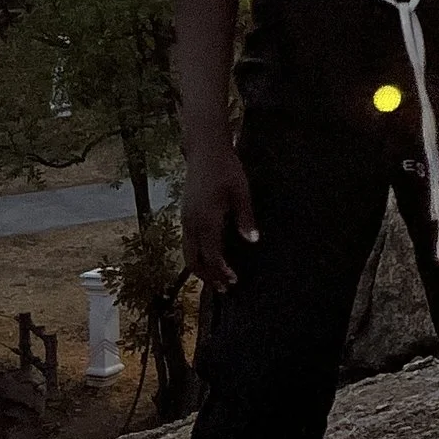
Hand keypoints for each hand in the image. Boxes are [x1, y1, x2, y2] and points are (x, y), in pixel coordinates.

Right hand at [182, 141, 258, 291]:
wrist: (204, 151)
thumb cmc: (226, 169)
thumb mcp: (241, 192)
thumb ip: (245, 218)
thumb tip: (253, 241)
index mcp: (206, 220)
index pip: (211, 255)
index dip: (221, 272)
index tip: (233, 281)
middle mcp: (191, 223)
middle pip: (194, 260)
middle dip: (208, 276)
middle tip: (224, 287)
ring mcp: (186, 218)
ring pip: (188, 252)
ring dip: (200, 267)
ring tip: (215, 277)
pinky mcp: (185, 213)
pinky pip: (187, 242)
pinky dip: (196, 254)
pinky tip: (208, 255)